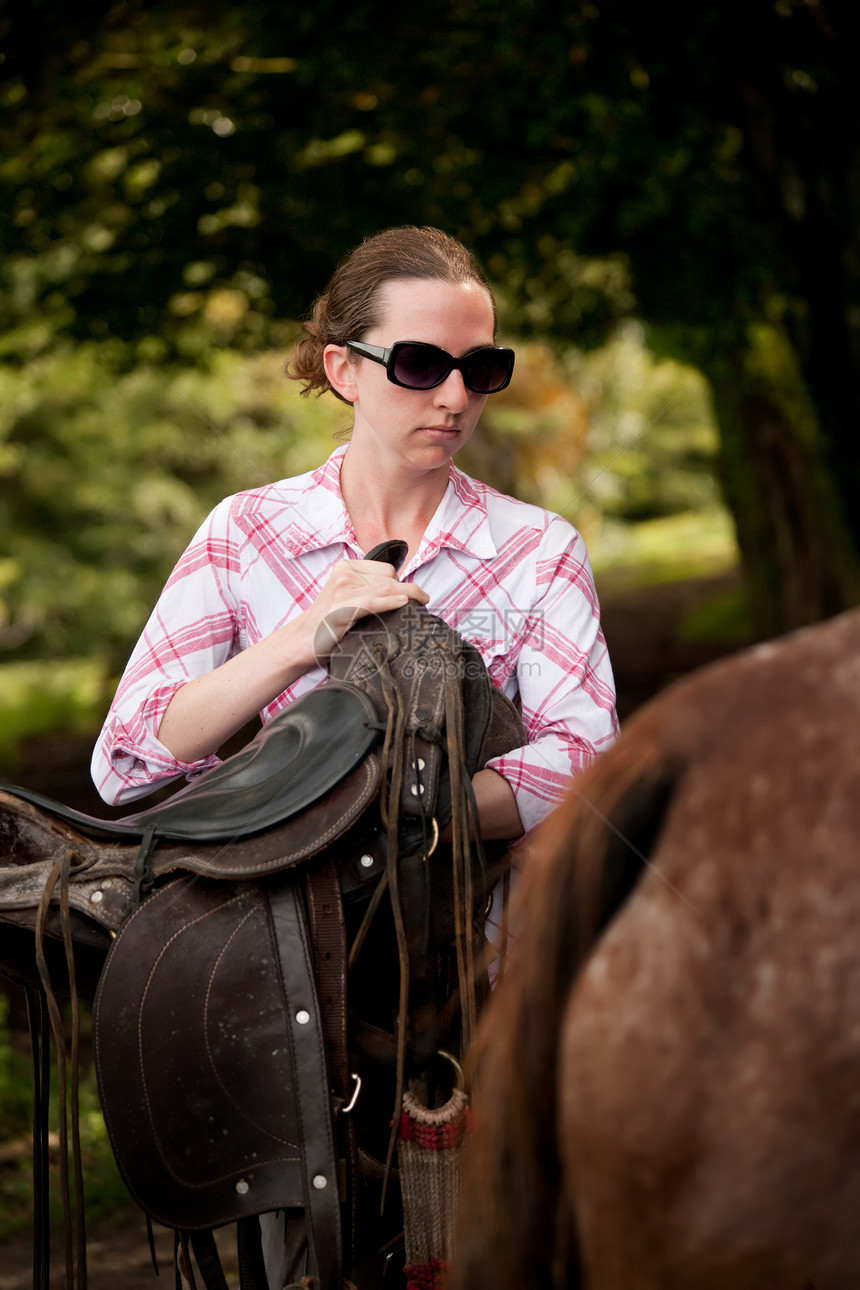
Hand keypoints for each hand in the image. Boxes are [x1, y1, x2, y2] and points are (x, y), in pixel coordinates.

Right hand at [305, 559, 428, 660]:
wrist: (301, 641)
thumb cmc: (326, 623)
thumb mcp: (344, 596)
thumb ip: (365, 588)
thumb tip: (400, 591)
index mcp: (345, 567)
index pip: (385, 568)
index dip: (401, 581)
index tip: (410, 593)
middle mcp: (345, 574)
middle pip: (390, 576)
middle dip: (408, 588)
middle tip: (419, 601)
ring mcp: (344, 589)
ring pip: (387, 587)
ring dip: (409, 595)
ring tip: (421, 602)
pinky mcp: (344, 607)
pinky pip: (376, 601)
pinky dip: (392, 601)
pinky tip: (403, 604)